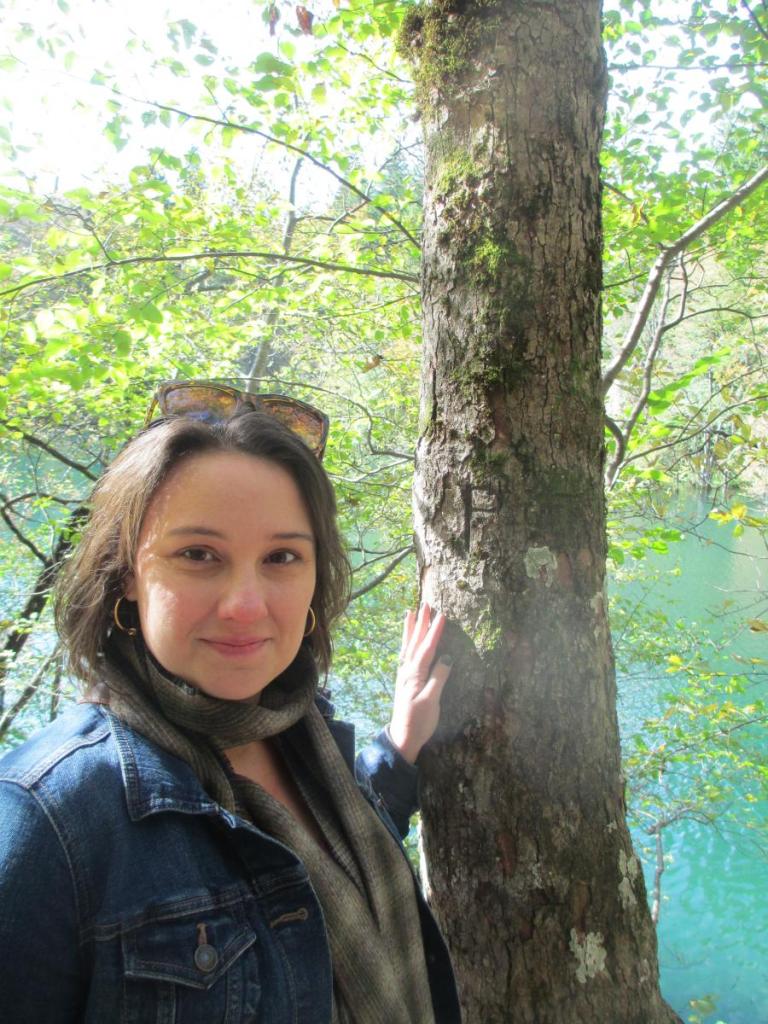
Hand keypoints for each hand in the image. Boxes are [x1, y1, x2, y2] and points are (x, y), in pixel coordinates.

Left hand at [388, 603, 452, 763]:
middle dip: (421, 623)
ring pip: (408, 646)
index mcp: (415, 674)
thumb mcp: (431, 702)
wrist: (402, 737)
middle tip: (425, 604)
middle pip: (415, 642)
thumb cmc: (419, 722)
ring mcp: (404, 675)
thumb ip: (438, 678)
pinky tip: (407, 639)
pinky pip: (405, 654)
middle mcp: (407, 671)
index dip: (435, 631)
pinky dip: (406, 643)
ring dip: (411, 629)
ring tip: (411, 612)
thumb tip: (447, 657)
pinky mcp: (404, 680)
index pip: (427, 648)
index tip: (442, 615)